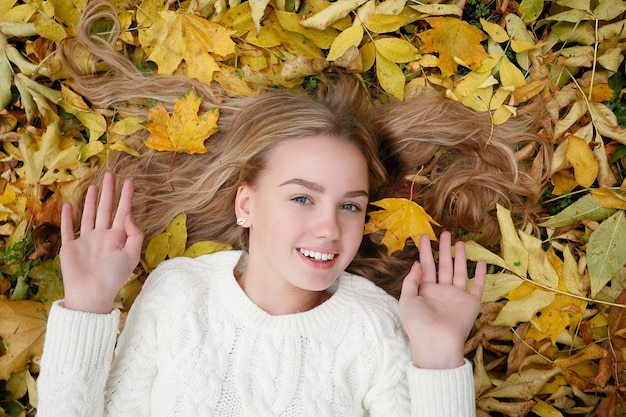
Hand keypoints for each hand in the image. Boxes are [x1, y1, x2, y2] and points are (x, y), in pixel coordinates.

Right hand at [60, 172, 143, 312]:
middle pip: (106, 209)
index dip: (127, 196)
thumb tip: (129, 214)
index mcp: (118, 238)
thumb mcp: (132, 255)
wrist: (91, 294)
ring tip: (94, 186)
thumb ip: (134, 234)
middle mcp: (102, 236)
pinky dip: (67, 217)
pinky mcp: (71, 247)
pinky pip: (68, 229)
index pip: (123, 211)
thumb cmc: (114, 277)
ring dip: (90, 201)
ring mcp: (86, 241)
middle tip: (110, 174)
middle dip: (109, 192)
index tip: (129, 181)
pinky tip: (68, 205)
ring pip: (88, 216)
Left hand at [399, 231, 484, 368]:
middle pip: (444, 265)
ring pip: (460, 271)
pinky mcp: (471, 303)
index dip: (425, 251)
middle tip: (445, 233)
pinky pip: (477, 286)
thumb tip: (417, 263)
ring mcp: (457, 296)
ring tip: (460, 242)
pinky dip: (481, 274)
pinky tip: (481, 262)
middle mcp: (442, 291)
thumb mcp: (407, 299)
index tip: (424, 236)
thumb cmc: (418, 324)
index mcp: (425, 290)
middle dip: (444, 249)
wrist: (436, 343)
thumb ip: (411, 280)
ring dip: (460, 257)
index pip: (426, 265)